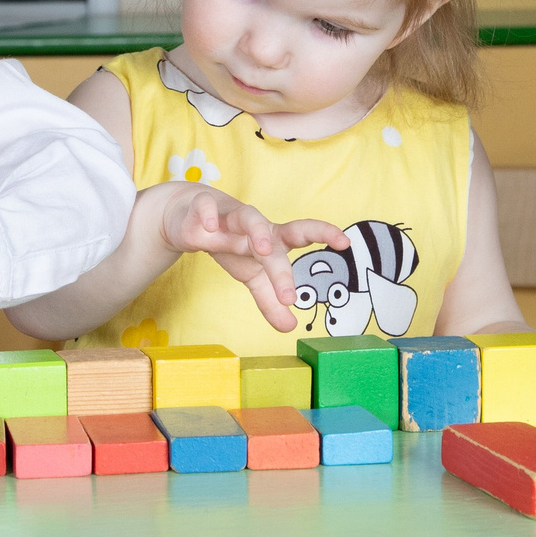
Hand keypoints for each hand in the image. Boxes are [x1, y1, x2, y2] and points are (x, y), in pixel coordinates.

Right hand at [157, 183, 345, 333]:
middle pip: (278, 233)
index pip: (302, 235)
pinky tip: (209, 228)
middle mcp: (256, 226)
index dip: (325, 235)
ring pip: (248, 217)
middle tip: (288, 292)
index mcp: (272, 240)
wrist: (190, 217)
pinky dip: (208, 217)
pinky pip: (207, 209)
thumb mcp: (251, 276)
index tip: (345, 243)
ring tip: (262, 250)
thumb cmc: (230, 244)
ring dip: (257, 232)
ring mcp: (230, 215)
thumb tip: (291, 327)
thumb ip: (270, 301)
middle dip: (286, 257)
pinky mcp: (203, 209)